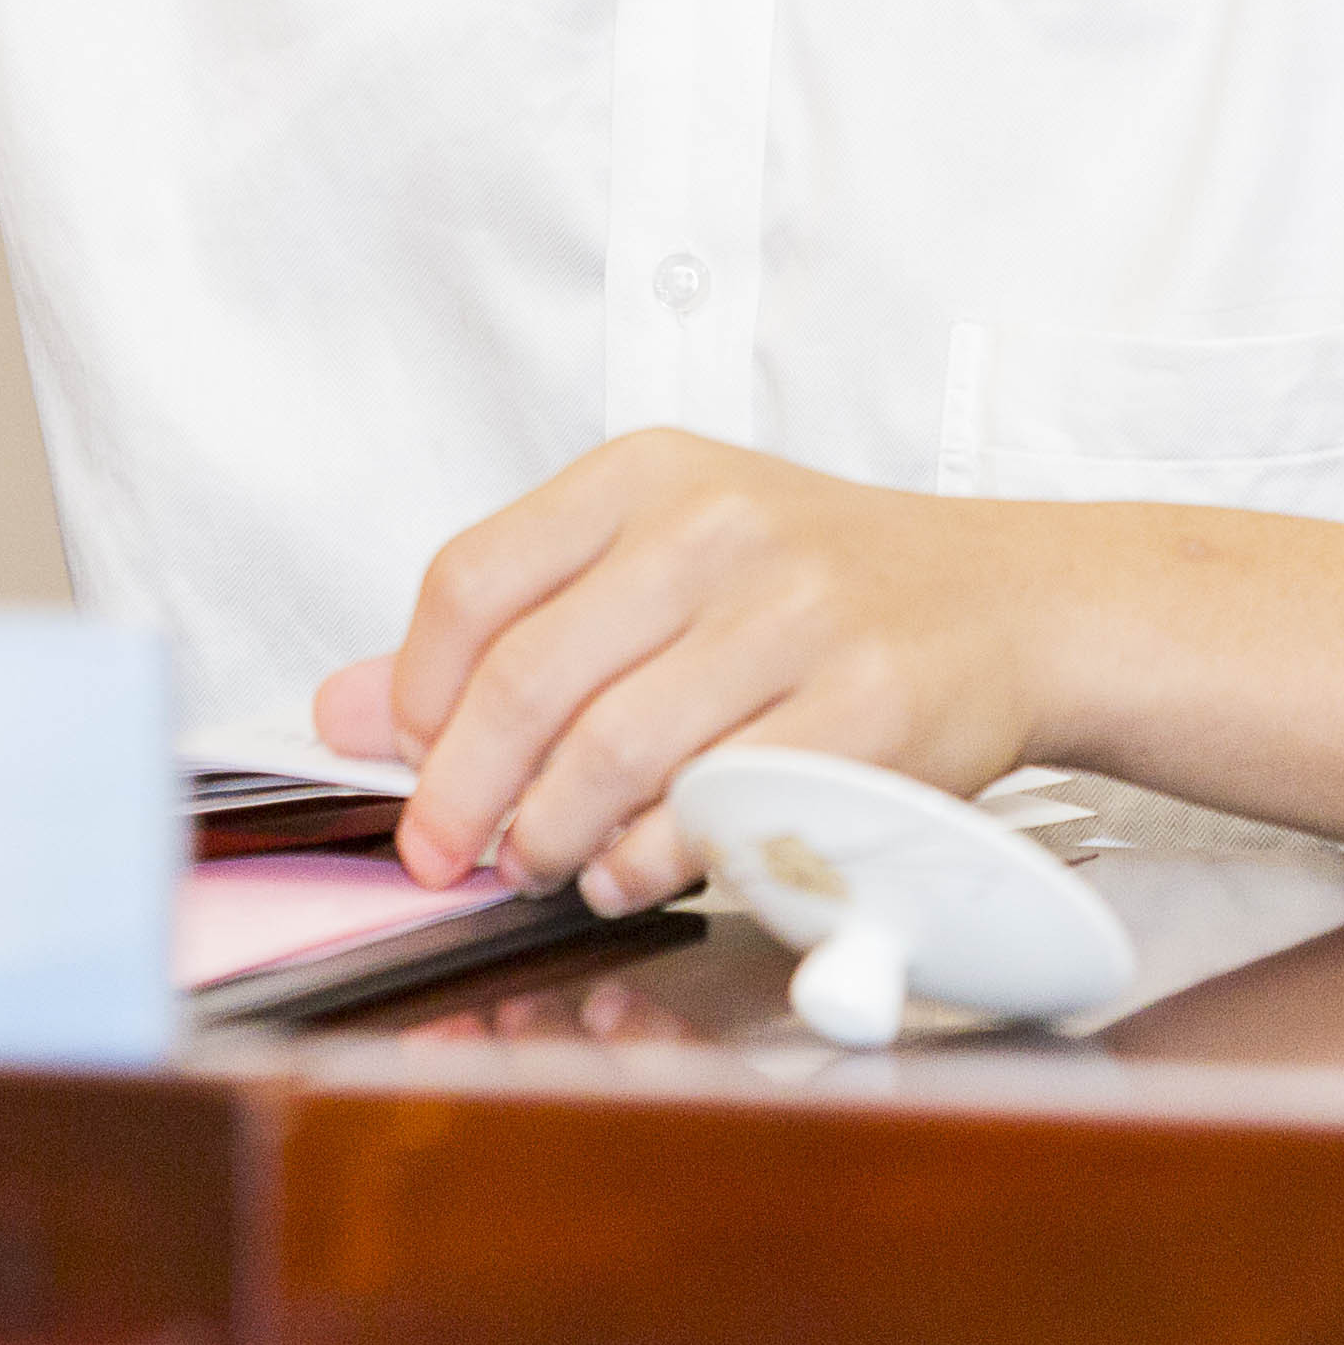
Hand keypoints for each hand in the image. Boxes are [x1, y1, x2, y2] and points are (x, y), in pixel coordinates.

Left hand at [312, 430, 1044, 913]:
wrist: (1006, 602)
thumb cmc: (815, 587)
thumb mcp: (653, 561)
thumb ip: (503, 629)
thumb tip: (338, 709)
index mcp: (650, 475)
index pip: (474, 581)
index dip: (414, 694)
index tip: (403, 760)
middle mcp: (720, 529)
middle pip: (529, 682)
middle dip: (463, 794)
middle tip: (449, 851)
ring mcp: (798, 618)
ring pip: (612, 757)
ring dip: (552, 839)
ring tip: (546, 861)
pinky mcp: (864, 714)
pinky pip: (712, 810)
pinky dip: (649, 861)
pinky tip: (633, 868)